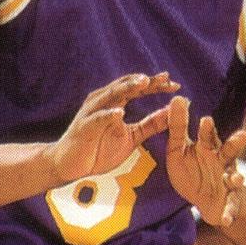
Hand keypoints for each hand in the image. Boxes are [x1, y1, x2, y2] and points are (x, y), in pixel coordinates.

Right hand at [51, 73, 178, 183]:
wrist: (70, 166)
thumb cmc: (98, 150)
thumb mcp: (131, 137)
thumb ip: (150, 125)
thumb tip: (171, 113)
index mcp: (115, 101)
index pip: (138, 88)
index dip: (156, 85)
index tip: (175, 85)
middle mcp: (103, 101)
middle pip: (127, 86)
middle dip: (147, 82)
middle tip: (165, 78)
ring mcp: (92, 112)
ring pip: (112, 95)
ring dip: (128, 88)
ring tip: (144, 83)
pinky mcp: (84, 126)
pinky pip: (98, 118)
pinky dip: (109, 115)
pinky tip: (121, 113)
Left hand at [165, 97, 245, 226]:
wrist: (201, 199)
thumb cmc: (191, 169)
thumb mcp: (179, 149)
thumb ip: (178, 126)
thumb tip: (177, 97)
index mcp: (208, 147)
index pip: (208, 135)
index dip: (207, 129)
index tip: (204, 120)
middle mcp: (221, 162)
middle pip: (229, 151)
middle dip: (235, 144)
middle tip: (242, 136)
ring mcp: (226, 181)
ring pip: (235, 177)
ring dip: (236, 178)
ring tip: (237, 179)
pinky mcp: (228, 200)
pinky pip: (231, 207)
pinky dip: (229, 213)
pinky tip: (225, 221)